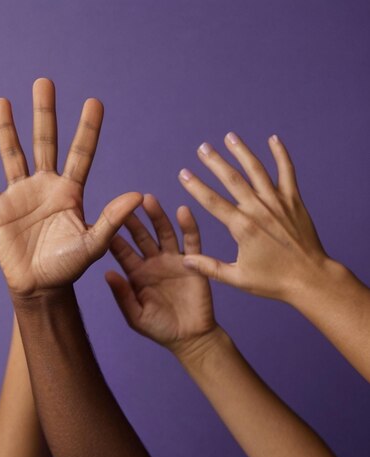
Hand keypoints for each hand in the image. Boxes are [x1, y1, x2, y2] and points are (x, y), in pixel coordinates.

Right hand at [0, 78, 141, 296]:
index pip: (81, 153)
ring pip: (13, 155)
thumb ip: (112, 220)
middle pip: (45, 142)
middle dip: (45, 113)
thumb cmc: (68, 267)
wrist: (40, 287)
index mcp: (70, 191)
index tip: (94, 101)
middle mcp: (45, 186)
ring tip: (2, 102)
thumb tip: (138, 195)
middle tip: (44, 82)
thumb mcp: (93, 245)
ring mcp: (20, 195)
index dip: (88, 129)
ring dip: (6, 130)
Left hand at [106, 194, 215, 350]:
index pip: (123, 251)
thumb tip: (106, 273)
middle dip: (133, 221)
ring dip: (157, 217)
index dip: (114, 238)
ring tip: (149, 200)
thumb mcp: (136, 315)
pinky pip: (191, 241)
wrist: (190, 339)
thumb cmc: (160, 329)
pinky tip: (182, 211)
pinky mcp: (194, 262)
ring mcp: (173, 260)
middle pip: (142, 236)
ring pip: (164, 233)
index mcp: (136, 273)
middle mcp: (153, 262)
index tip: (102, 221)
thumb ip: (122, 295)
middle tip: (124, 202)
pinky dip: (188, 226)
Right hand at [177, 133, 329, 302]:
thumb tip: (184, 261)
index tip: (184, 173)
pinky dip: (281, 155)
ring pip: (257, 171)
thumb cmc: (274, 280)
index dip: (196, 186)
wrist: (311, 279)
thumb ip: (209, 267)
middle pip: (232, 179)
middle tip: (202, 148)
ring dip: (242, 152)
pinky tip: (273, 139)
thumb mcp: (237, 277)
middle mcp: (259, 210)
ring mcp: (278, 203)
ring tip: (230, 137)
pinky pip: (287, 173)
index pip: (213, 202)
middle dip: (215, 161)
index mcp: (243, 228)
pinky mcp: (294, 202)